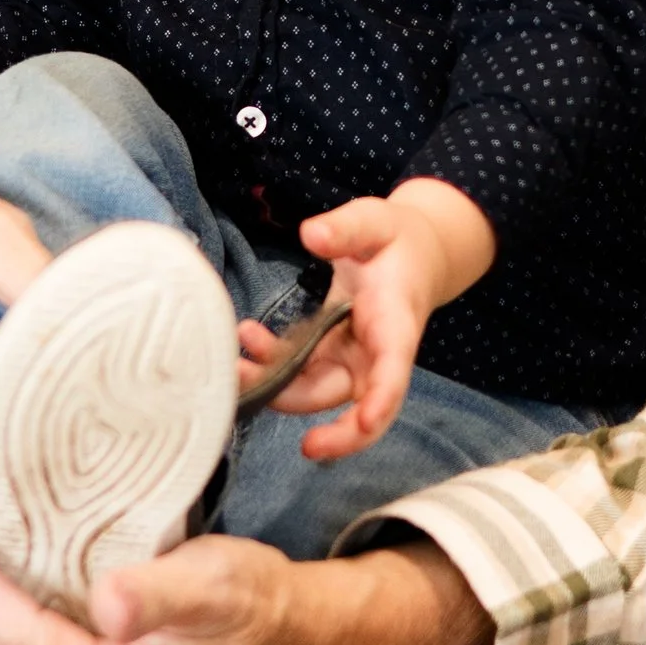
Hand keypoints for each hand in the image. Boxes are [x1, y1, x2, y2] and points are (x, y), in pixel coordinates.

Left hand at [242, 178, 496, 459]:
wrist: (408, 252)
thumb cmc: (396, 239)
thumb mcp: (376, 221)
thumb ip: (346, 228)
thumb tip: (313, 234)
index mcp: (396, 326)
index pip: (392, 373)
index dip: (380, 402)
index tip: (365, 423)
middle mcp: (375, 355)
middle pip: (355, 407)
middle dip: (315, 420)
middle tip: (267, 408)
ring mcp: (351, 360)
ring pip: (316, 394)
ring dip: (275, 390)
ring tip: (236, 368)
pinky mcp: (328, 355)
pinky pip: (298, 372)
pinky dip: (270, 365)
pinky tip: (248, 337)